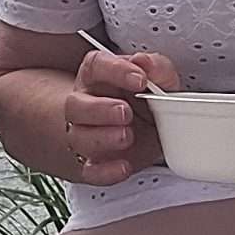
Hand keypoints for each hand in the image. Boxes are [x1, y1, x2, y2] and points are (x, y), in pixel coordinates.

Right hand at [63, 46, 180, 185]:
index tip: (140, 79)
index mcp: (99, 78)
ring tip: (127, 136)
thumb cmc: (146, 102)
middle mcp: (86, 104)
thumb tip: (146, 63)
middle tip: (125, 112)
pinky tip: (124, 166)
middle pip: (75, 105)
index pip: (96, 66)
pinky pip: (91, 170)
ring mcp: (86, 135)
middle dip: (100, 109)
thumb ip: (158, 69)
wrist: (143, 134)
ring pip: (79, 136)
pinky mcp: (94, 163)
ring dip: (102, 137)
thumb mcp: (159, 80)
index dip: (115, 70)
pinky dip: (106, 171)